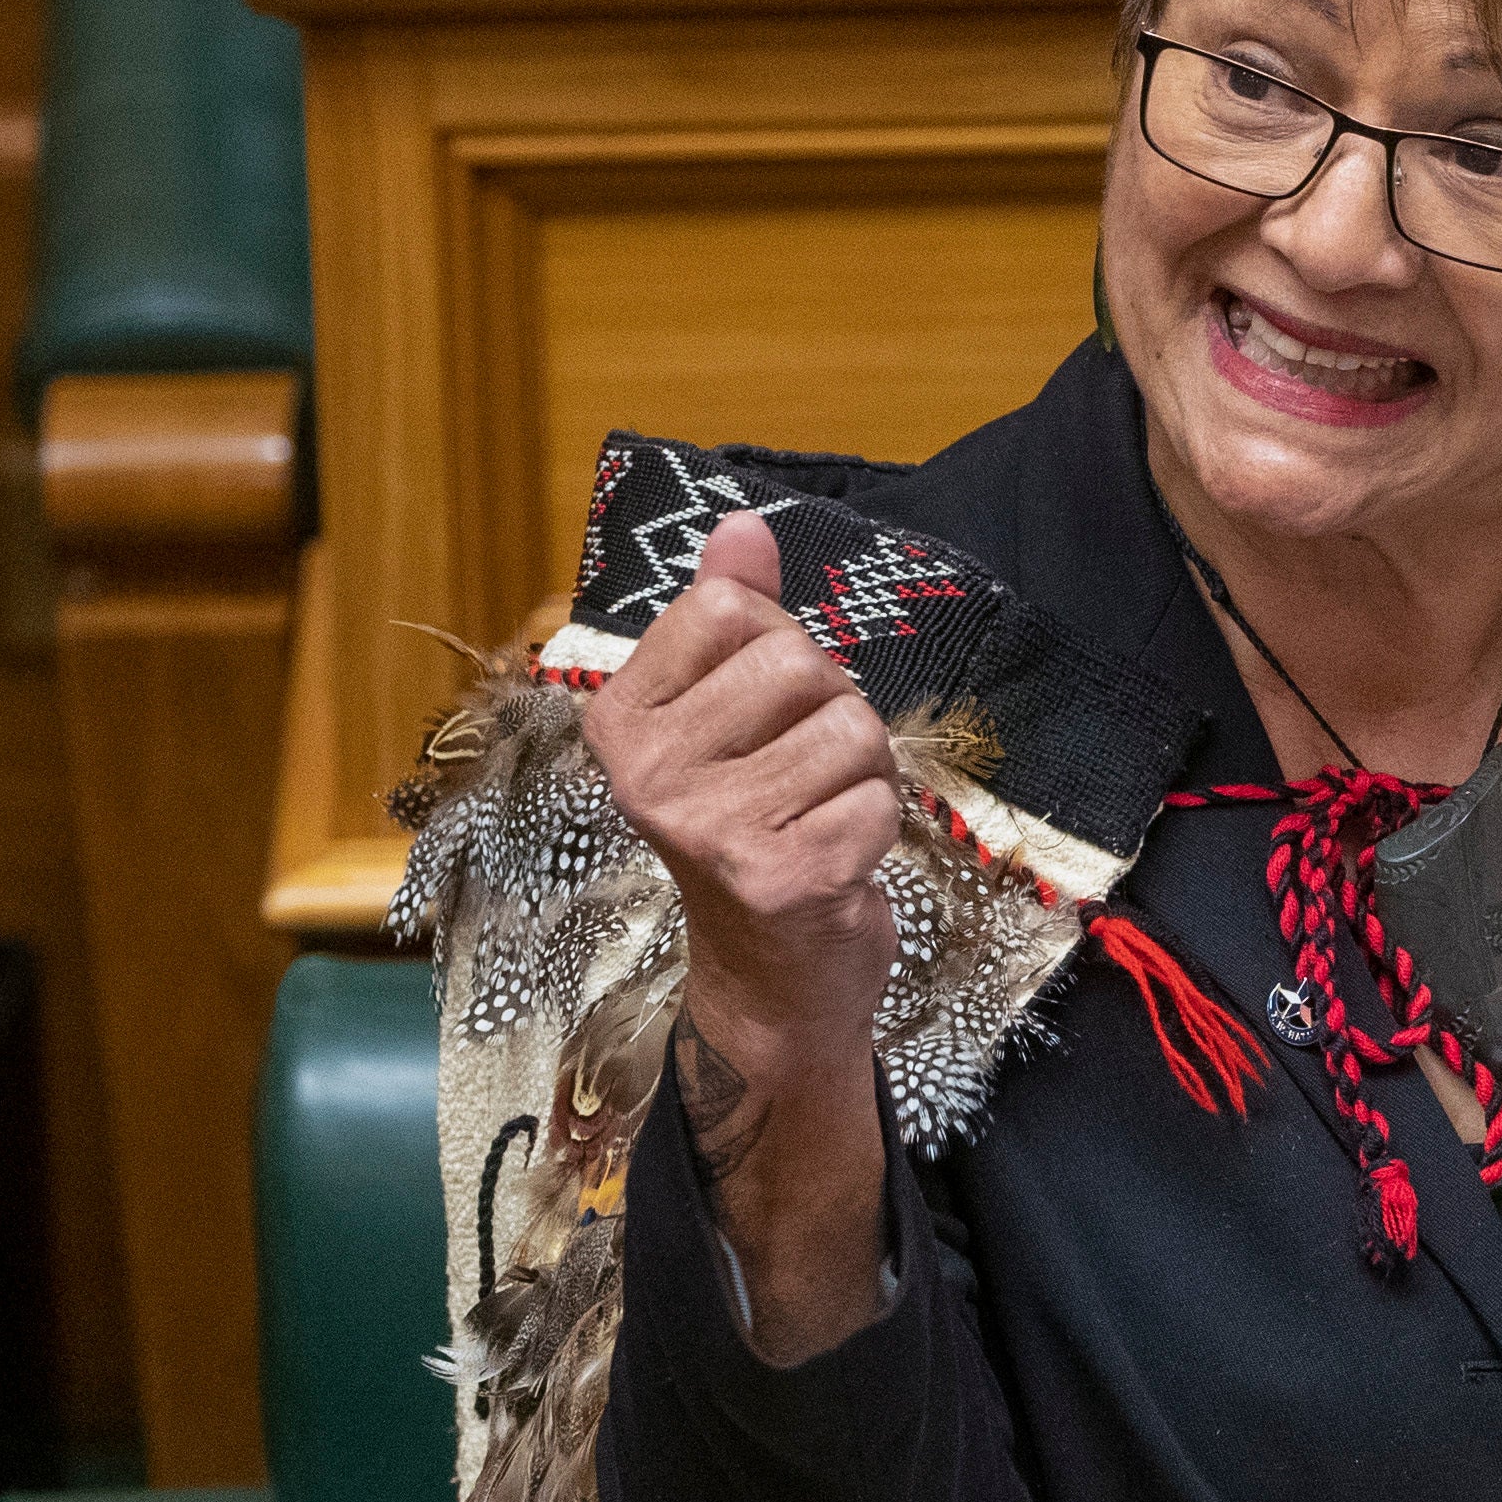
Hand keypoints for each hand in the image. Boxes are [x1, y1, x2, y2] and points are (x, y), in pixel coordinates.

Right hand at [590, 514, 902, 1074]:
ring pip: (851, 728)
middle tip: (803, 770)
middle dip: (830, 708)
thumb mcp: (729, 714)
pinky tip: (837, 856)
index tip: (760, 713)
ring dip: (862, 770)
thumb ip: (733, 616)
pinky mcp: (785, 875)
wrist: (771, 976)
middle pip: (798, 661)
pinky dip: (879, 824)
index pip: (731, 609)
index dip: (778, 647)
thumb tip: (742, 525)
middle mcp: (649, 774)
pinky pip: (879, 798)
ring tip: (821, 811)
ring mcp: (712, 828)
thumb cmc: (754, 826)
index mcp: (622, 718)